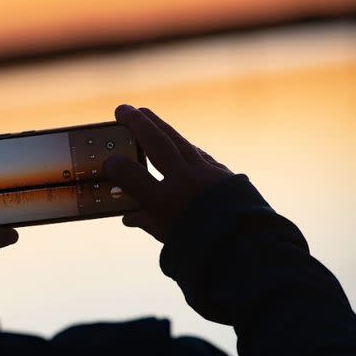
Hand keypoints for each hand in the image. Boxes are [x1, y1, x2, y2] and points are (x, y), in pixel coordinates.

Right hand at [104, 105, 233, 242]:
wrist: (248, 245)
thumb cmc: (202, 245)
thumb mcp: (167, 236)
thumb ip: (145, 221)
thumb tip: (128, 215)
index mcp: (168, 205)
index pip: (136, 178)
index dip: (119, 167)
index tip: (108, 160)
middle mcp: (188, 184)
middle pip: (159, 146)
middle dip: (138, 125)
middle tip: (122, 109)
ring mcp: (208, 174)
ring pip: (178, 141)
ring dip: (158, 125)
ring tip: (143, 113)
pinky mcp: (222, 173)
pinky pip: (198, 153)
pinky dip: (183, 145)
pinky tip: (174, 141)